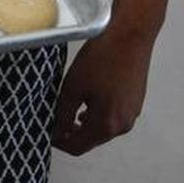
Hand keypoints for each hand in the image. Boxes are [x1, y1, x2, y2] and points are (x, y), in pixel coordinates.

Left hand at [52, 26, 153, 155]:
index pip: (78, 147)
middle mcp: (123, 126)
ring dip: (85, 122)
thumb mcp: (73, 86)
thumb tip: (57, 130)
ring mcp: (132, 113)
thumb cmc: (102, 58)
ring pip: (103, 127)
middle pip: (92, 139)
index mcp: (107, 126)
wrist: (130, 35)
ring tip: (69, 106)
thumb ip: (63, 112)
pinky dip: (99, 113)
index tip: (47, 132)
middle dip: (72, 131)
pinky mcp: (136, 101)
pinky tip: (88, 98)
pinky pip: (113, 115)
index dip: (60, 142)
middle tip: (55, 117)